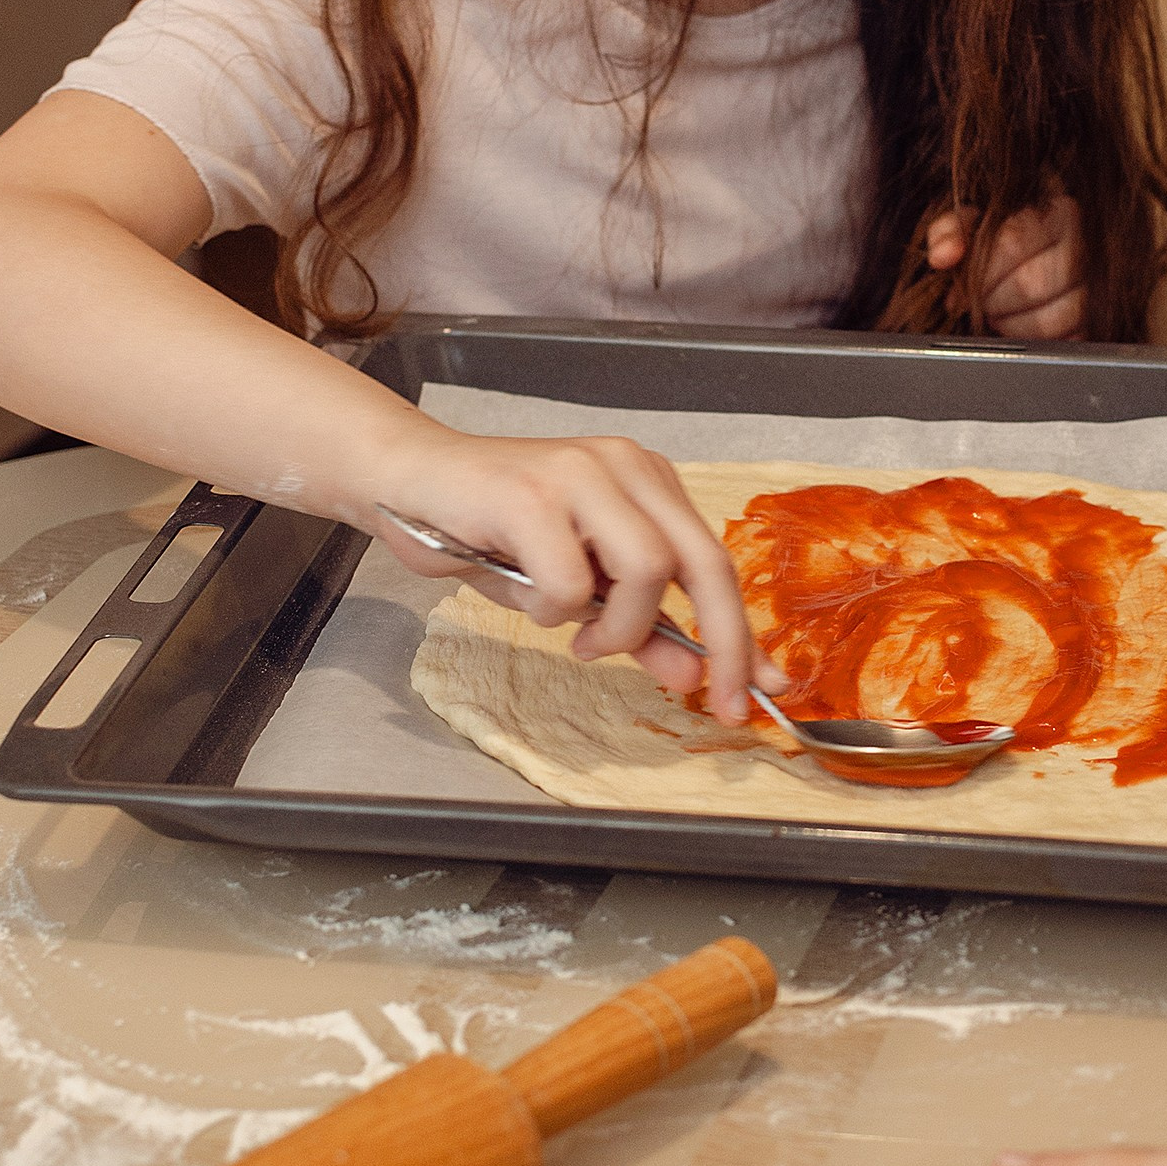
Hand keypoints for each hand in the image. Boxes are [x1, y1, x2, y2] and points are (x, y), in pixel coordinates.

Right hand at [367, 423, 782, 722]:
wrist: (406, 481)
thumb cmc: (490, 532)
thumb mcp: (575, 589)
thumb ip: (637, 627)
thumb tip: (692, 674)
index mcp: (648, 482)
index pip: (715, 562)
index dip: (741, 632)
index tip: (760, 688)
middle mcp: (626, 467)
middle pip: (705, 562)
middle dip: (719, 642)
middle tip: (705, 698)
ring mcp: (582, 474)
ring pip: (647, 571)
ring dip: (617, 627)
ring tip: (579, 636)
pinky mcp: (532, 494)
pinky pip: (570, 583)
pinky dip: (551, 612)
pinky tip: (524, 593)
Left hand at [927, 196, 1085, 340]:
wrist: (1050, 249)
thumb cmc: (1012, 237)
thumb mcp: (978, 222)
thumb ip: (952, 230)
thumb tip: (944, 255)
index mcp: (1059, 211)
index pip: (1013, 241)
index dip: (979, 273)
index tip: (960, 289)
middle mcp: (1086, 244)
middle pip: (1033, 283)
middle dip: (993, 302)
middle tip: (981, 305)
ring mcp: (1099, 285)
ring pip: (1054, 318)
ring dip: (1014, 327)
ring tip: (1000, 318)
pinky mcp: (1101, 320)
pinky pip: (1071, 342)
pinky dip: (1040, 344)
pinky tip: (1024, 332)